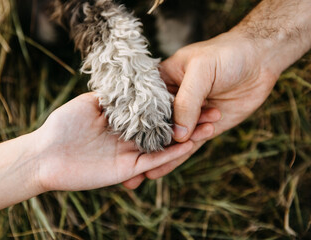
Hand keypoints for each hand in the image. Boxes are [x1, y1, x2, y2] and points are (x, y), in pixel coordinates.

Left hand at [34, 93, 197, 191]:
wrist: (46, 154)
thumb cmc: (63, 125)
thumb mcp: (89, 102)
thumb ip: (112, 95)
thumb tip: (131, 81)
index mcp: (124, 120)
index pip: (157, 111)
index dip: (178, 104)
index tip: (200, 93)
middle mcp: (132, 136)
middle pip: (167, 128)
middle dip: (191, 120)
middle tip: (215, 111)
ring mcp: (132, 153)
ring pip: (166, 144)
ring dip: (189, 136)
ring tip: (211, 125)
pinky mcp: (129, 168)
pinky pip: (154, 160)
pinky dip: (172, 152)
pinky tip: (190, 141)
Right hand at [141, 31, 278, 179]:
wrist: (259, 61)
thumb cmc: (225, 55)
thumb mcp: (201, 71)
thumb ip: (187, 101)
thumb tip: (177, 136)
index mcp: (163, 82)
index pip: (146, 106)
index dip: (134, 124)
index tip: (121, 144)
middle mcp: (172, 101)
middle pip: (155, 126)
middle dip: (144, 146)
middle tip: (128, 168)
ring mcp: (188, 116)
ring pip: (172, 139)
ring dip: (159, 156)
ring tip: (142, 175)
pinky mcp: (204, 128)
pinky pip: (190, 145)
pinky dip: (178, 158)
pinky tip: (162, 171)